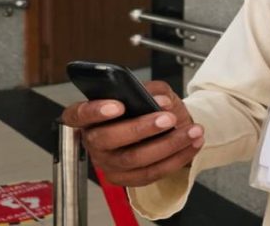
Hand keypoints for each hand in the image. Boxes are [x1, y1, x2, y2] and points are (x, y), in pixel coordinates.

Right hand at [60, 80, 204, 186]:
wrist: (166, 125)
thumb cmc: (150, 107)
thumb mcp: (151, 90)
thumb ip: (152, 90)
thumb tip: (158, 99)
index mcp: (89, 117)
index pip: (78, 114)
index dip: (95, 111)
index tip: (118, 105)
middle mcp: (94, 142)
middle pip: (109, 139)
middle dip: (141, 128)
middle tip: (168, 118)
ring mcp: (108, 163)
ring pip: (135, 158)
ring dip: (168, 144)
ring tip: (191, 130)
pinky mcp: (126, 179)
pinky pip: (151, 172)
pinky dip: (176, 158)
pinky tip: (191, 144)